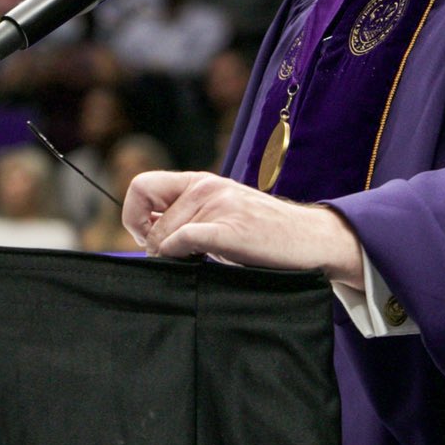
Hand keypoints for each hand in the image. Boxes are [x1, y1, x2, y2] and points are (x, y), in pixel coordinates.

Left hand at [122, 171, 363, 287]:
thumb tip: (149, 237)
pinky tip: (200, 263)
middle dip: (152, 245)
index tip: (148, 238)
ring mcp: (219, 204)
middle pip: (147, 218)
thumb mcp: (223, 212)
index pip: (140, 186)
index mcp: (201, 181)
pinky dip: (181, 256)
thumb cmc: (265, 233)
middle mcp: (206, 186)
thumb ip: (190, 216)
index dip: (133, 216)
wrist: (311, 238)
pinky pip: (183, 240)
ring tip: (199, 262)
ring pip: (163, 234)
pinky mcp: (230, 228)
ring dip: (171, 257)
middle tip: (175, 260)